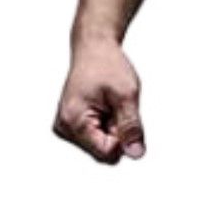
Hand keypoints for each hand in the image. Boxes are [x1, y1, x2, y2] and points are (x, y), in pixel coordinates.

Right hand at [53, 40, 145, 163]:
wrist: (94, 48)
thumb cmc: (106, 64)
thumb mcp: (127, 95)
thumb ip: (131, 127)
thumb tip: (135, 153)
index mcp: (73, 121)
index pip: (106, 153)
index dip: (123, 138)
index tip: (122, 114)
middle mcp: (65, 127)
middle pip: (103, 151)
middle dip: (117, 132)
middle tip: (116, 106)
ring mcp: (67, 126)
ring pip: (101, 144)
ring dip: (112, 127)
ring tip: (109, 104)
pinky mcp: (72, 124)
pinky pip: (97, 135)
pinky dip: (106, 123)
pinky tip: (104, 106)